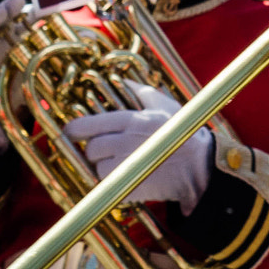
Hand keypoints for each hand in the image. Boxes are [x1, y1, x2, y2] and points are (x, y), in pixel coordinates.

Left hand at [62, 84, 212, 212]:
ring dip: (104, 167)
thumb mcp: (165, 106)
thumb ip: (141, 92)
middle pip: (90, 149)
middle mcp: (124, 143)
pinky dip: (113, 183)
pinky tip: (126, 176)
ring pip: (97, 169)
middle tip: (105, 150)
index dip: (73, 130)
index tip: (69, 133)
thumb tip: (124, 81)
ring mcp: (126, 167)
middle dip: (94, 151)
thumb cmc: (183, 132)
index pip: (86, 126)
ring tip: (120, 163)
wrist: (199, 167)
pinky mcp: (129, 188)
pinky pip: (109, 186)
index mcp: (130, 121)